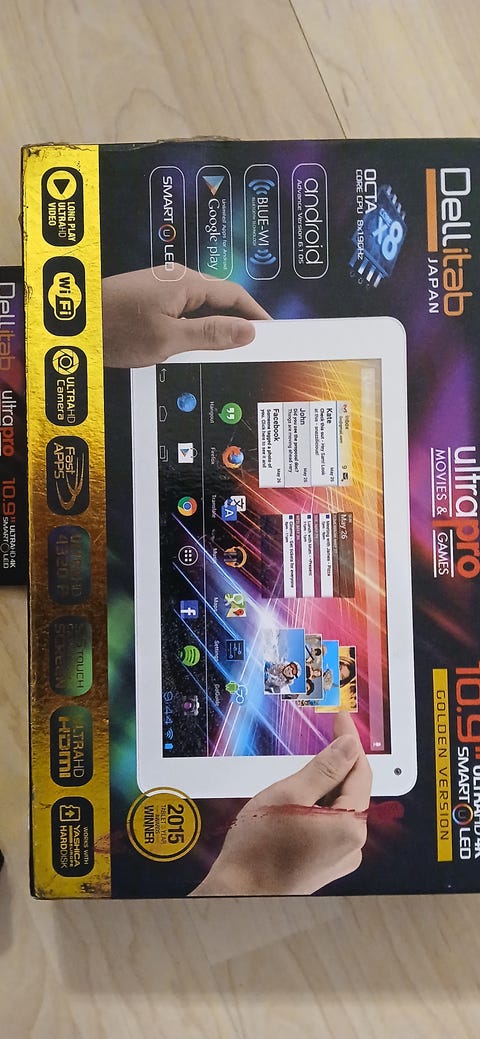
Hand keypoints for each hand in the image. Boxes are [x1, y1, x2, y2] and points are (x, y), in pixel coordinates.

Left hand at [102, 264, 269, 366]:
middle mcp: (178, 281)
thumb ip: (210, 334)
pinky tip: (197, 351)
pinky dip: (196, 332)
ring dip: (216, 331)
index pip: (235, 295)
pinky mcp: (152, 302)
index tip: (274, 334)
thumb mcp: (168, 339)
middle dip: (239, 325)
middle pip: (221, 302)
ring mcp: (164, 290)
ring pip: (203, 311)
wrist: (74, 326)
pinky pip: (185, 315)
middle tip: (254, 350)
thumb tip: (247, 331)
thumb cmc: (114, 329)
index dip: (257, 315)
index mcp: (186, 283)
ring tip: (228, 355)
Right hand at [191, 714, 371, 895]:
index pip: (359, 771)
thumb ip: (324, 768)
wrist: (238, 894)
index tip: (341, 719)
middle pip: (350, 790)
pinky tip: (294, 804)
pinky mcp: (325, 863)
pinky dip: (316, 807)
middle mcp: (352, 845)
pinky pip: (329, 824)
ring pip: (338, 807)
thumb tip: (349, 746)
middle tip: (319, 739)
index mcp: (349, 827)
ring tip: (293, 783)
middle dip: (335, 764)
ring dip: (322, 787)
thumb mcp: (289, 794)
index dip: (349, 741)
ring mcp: (340, 857)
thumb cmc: (258, 850)